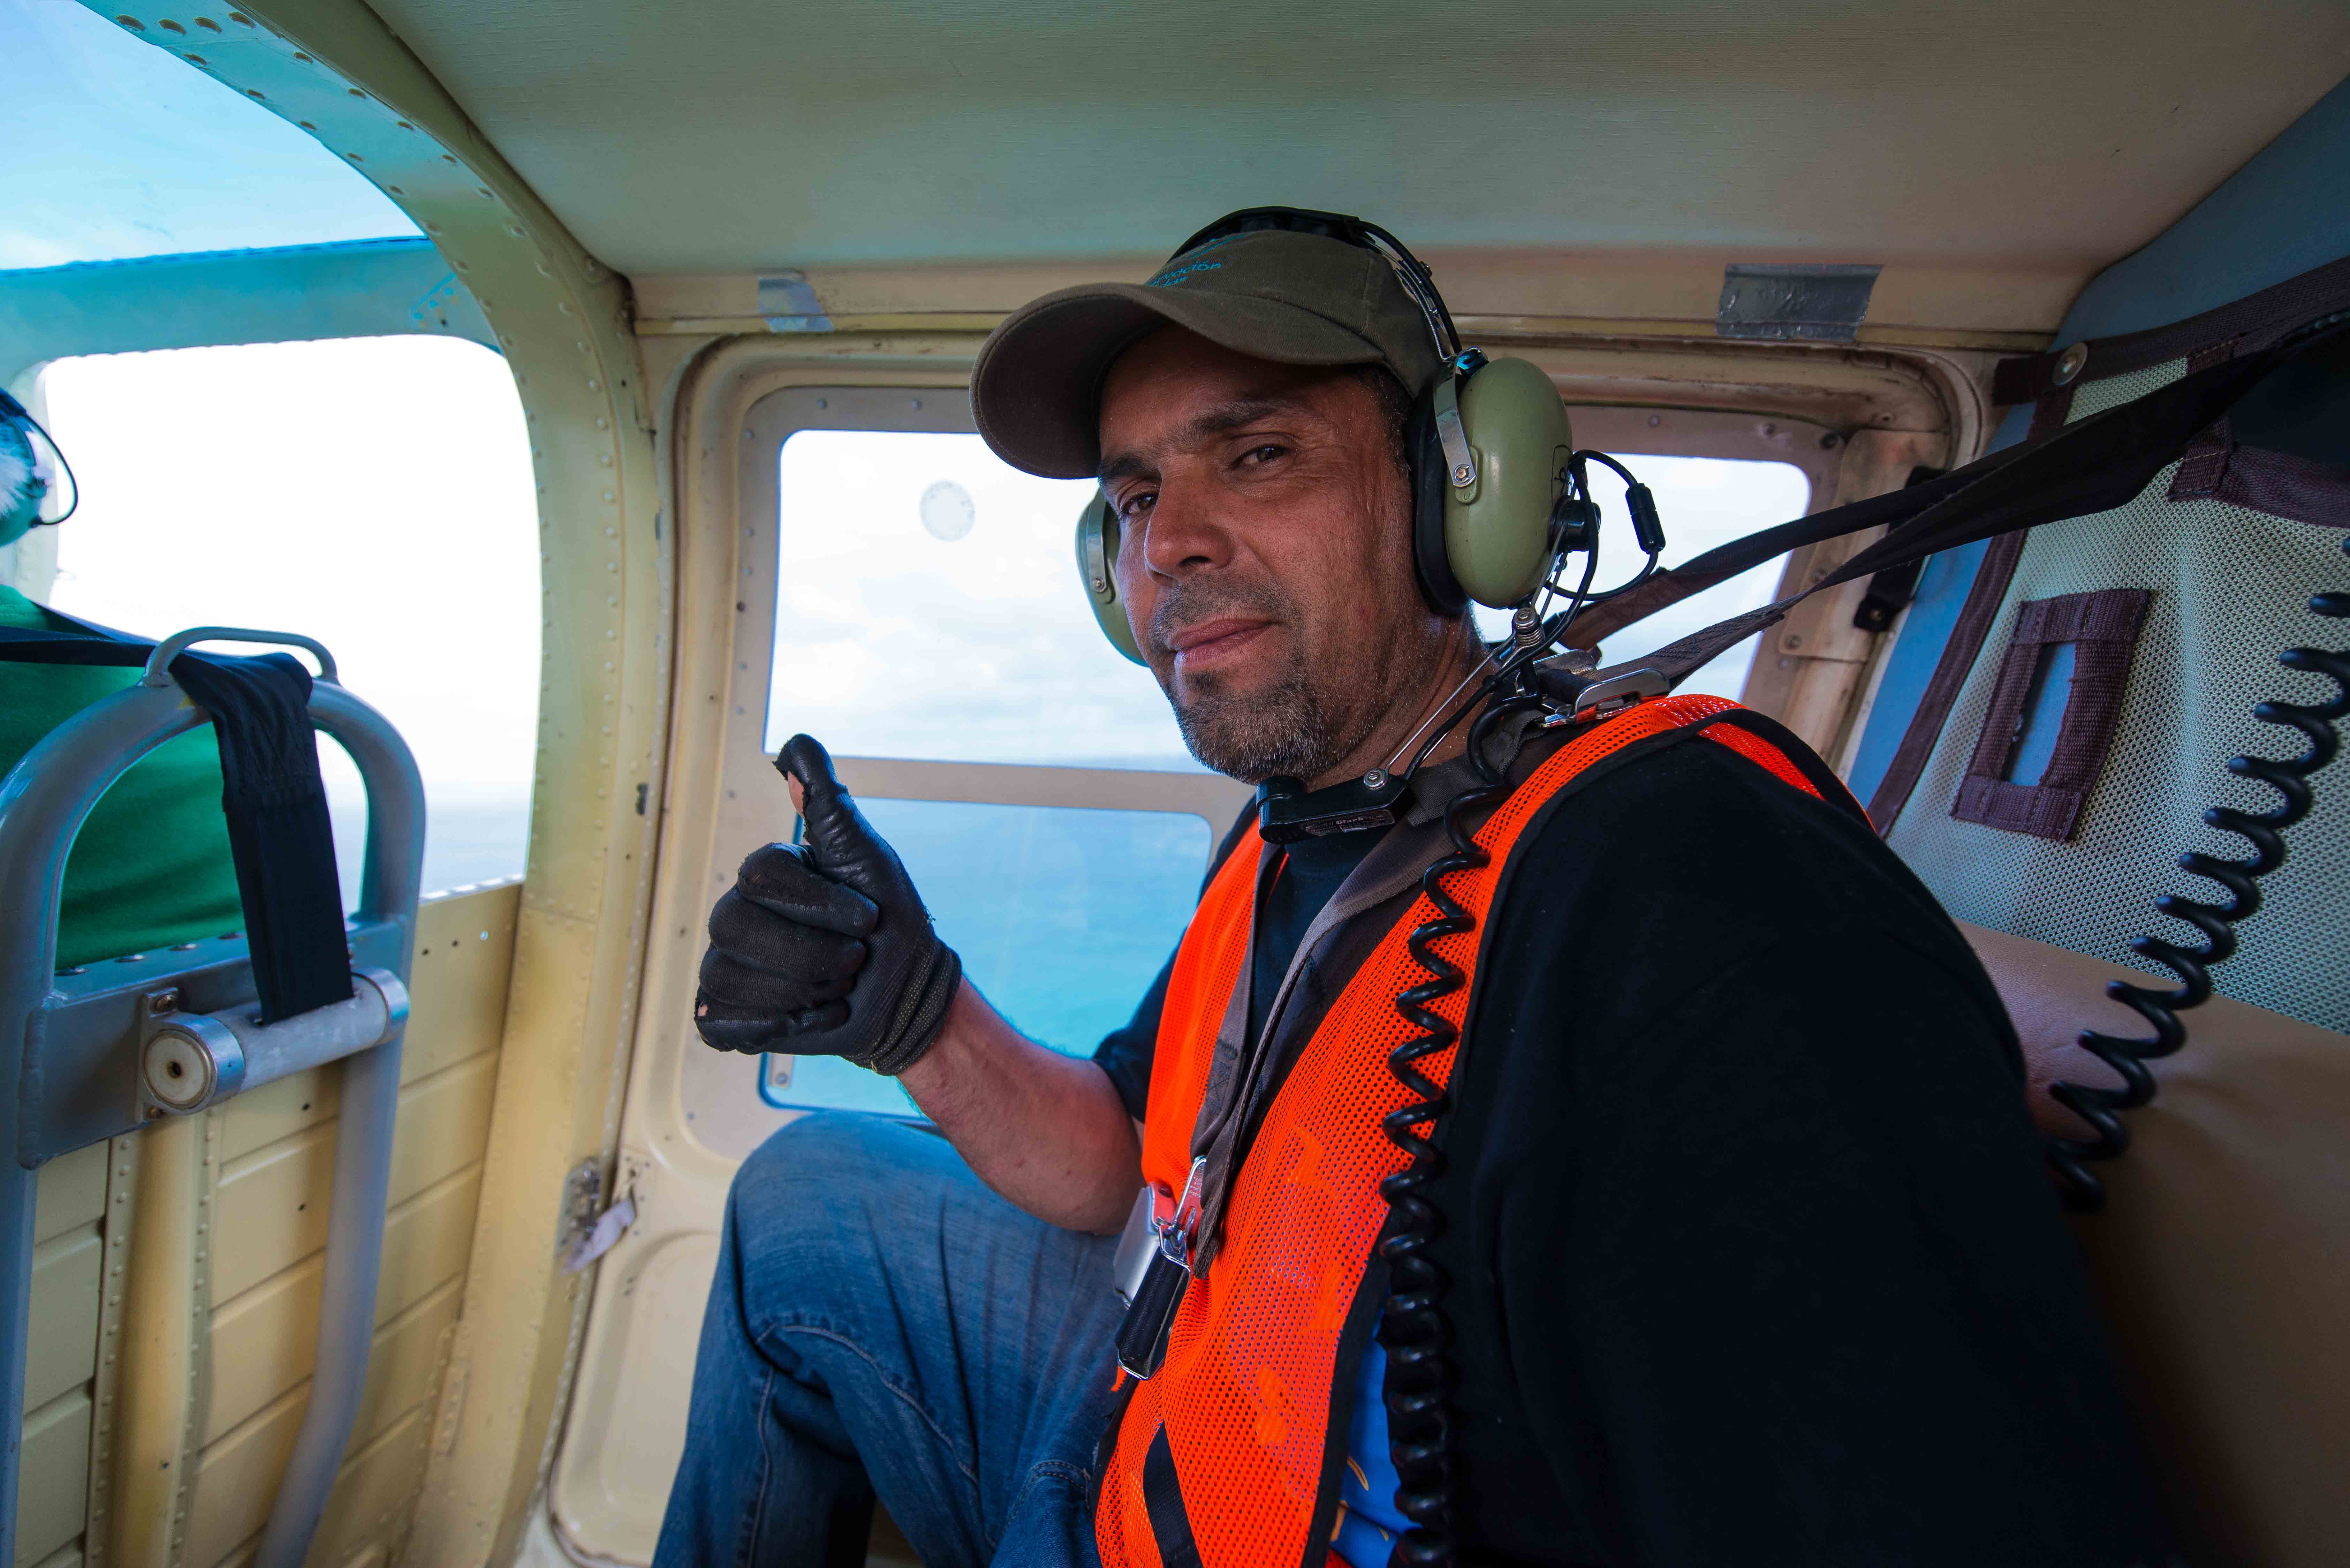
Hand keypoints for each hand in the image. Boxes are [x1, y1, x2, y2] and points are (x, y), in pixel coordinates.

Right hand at [695, 734, 962, 1073]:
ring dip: (801, 992)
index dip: (819, 902)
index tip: (867, 917)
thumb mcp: (868, 857)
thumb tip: (793, 744)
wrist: (907, 995)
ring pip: (726, 976)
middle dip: (811, 952)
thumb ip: (828, 805)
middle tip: (853, 959)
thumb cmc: (892, 922)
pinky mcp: (728, 1018)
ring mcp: (727, 968)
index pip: (760, 875)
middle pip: (734, 925)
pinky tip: (812, 1019)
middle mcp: (736, 916)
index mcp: (765, 878)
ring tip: (836, 987)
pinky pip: (718, 1022)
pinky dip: (776, 1028)